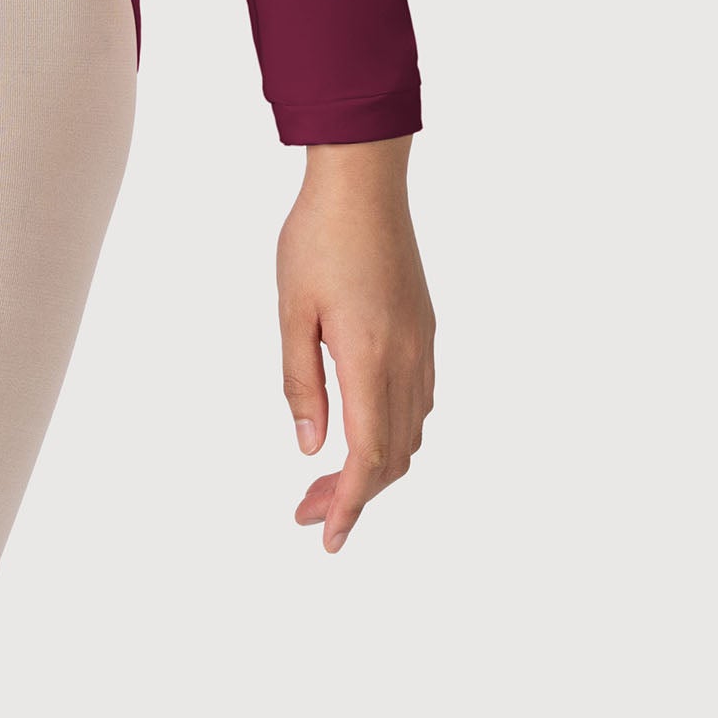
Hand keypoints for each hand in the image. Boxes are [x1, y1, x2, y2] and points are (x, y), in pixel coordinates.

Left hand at [277, 135, 434, 551]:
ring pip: (410, 434)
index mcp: (371, 358)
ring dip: (375, 468)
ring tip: (326, 481)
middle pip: (392, 456)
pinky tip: (361, 432)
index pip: (368, 456)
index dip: (349, 504)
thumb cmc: (317, 237)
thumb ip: (302, 383)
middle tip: (306, 513)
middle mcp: (407, 360)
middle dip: (353, 495)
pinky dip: (393, 435)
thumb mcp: (292, 311)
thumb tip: (310, 448)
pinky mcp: (425, 330)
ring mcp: (422, 346)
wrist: (364, 181)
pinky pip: (418, 403)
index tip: (326, 537)